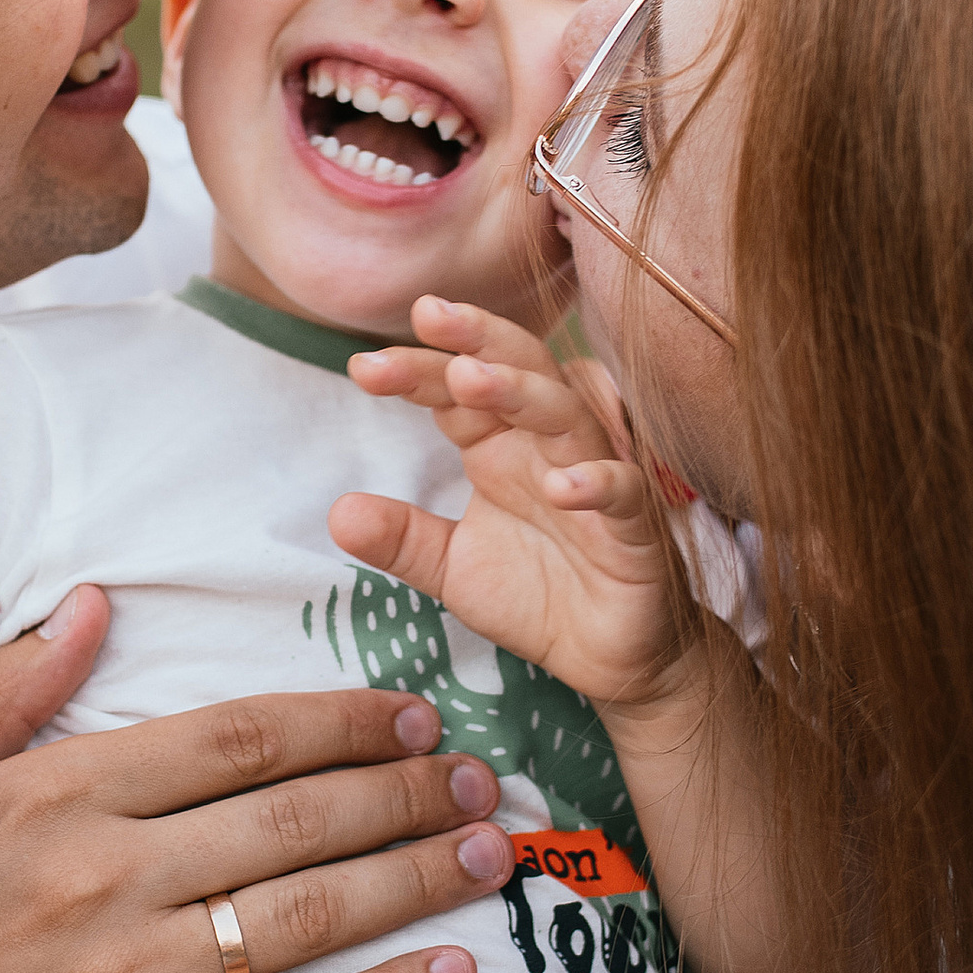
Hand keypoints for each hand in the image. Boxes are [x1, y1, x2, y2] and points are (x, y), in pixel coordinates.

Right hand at [0, 626, 520, 972]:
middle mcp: (102, 874)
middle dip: (407, 788)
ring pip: (309, 910)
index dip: (341, 719)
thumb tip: (90, 600)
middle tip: (480, 773)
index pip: (235, 737)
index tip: (411, 712)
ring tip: (491, 850)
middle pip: (294, 815)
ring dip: (417, 876)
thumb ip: (5, 694)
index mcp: (53, 794)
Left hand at [336, 300, 689, 714]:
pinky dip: (597, 483)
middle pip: (517, 370)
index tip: (364, 368)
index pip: (457, 390)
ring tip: (471, 379)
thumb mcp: (452, 569)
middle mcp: (546, 449)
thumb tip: (337, 513)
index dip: (417, 370)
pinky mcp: (635, 528)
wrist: (606, 657)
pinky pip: (622, 493)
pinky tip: (562, 486)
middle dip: (475, 339)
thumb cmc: (537, 595)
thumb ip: (401, 539)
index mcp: (501, 446)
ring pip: (567, 415)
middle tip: (428, 316)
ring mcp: (595, 480)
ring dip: (522, 392)